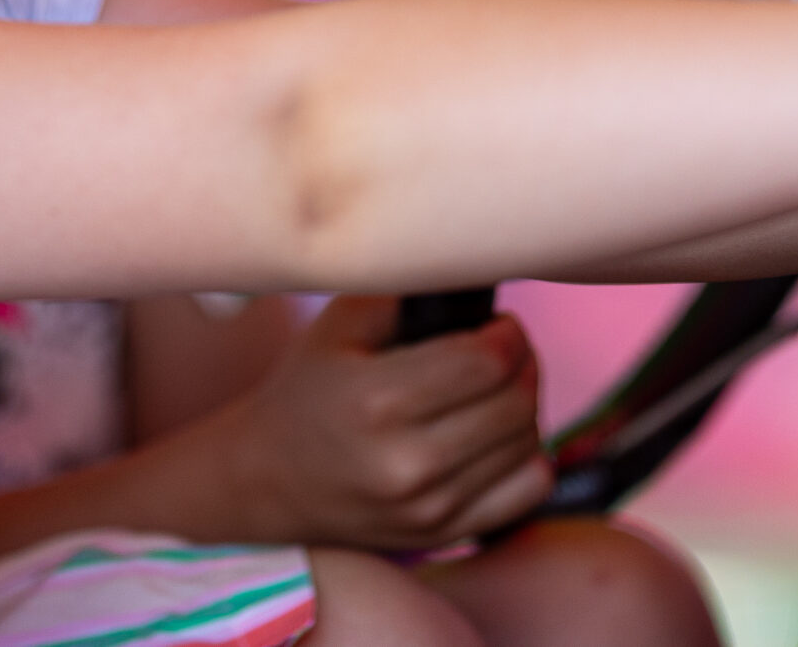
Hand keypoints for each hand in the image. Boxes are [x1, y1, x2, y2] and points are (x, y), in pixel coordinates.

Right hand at [212, 295, 550, 550]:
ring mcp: (430, 507)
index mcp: (378, 400)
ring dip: (526, 404)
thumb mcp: (337, 326)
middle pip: (515, 402)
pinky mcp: (444, 533)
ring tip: (498, 387)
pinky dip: (529, 455)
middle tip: (506, 348)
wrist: (268, 478)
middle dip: (524, 363)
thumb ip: (400, 292)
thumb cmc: (307, 390)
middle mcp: (409, 462)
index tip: (500, 324)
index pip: (486, 362)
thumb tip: (464, 264)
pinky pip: (529, 490)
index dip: (509, 334)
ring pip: (528, 443)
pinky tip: (501, 436)